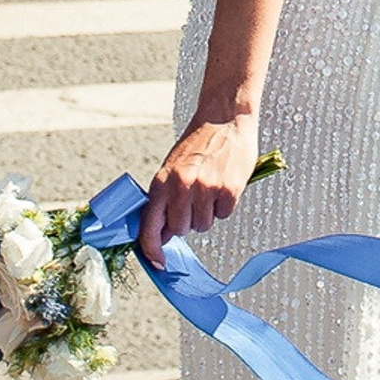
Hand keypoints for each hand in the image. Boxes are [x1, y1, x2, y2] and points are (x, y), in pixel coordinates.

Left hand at [137, 115, 258, 265]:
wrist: (224, 117)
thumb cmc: (197, 143)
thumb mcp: (172, 168)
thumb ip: (164, 199)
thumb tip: (162, 234)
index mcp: (162, 182)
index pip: (150, 227)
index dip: (153, 250)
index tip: (159, 262)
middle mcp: (181, 187)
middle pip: (181, 230)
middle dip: (187, 221)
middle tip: (195, 199)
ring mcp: (206, 189)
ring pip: (203, 225)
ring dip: (208, 212)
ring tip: (211, 187)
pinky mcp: (228, 190)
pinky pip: (224, 214)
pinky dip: (225, 204)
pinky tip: (225, 183)